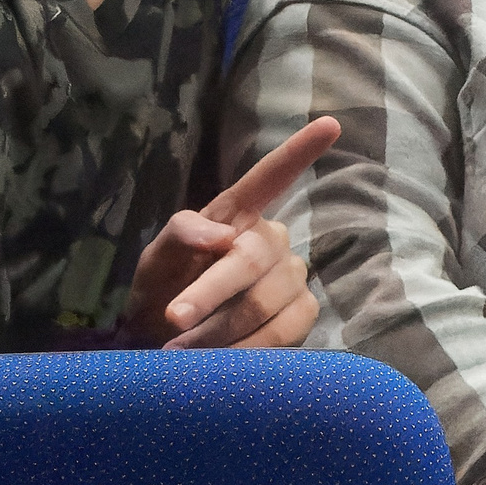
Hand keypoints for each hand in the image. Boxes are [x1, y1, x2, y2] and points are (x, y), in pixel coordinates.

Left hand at [124, 116, 339, 349]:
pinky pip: (283, 331)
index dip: (299, 151)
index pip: (271, 177)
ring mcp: (292, 277)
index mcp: (237, 215)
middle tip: (171, 319)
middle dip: (209, 291)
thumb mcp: (155, 260)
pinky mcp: (302, 314)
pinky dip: (246, 349)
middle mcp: (272, 241)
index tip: (330, 124)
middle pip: (252, 258)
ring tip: (180, 351)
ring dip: (217, 329)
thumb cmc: (161, 293)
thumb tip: (223, 237)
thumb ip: (180, 236)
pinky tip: (221, 360)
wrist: (164, 347)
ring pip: (265, 300)